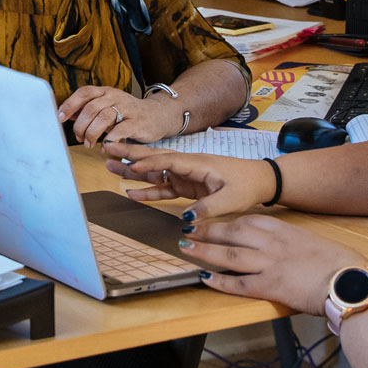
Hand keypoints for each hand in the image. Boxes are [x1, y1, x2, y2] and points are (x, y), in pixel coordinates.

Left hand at [58, 85, 182, 146]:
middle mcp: (115, 97)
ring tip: (89, 144)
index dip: (70, 104)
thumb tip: (66, 115)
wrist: (159, 115)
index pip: (84, 93)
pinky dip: (109, 140)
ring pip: (104, 117)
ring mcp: (127, 108)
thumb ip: (88, 110)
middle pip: (91, 108)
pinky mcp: (137, 122)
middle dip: (81, 125)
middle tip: (78, 137)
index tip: (60, 118)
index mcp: (105, 92)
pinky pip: (120, 130)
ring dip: (92, 133)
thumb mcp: (107, 107)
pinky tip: (105, 147)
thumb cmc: (128, 113)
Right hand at [102, 143, 274, 218]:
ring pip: (154, 172)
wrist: (259, 180)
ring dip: (132, 170)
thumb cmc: (247, 185)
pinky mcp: (187, 186)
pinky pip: (163, 187)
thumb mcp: (230, 199)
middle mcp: (187, 166)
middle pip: (154, 159)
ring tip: (110, 166)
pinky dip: (147, 190)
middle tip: (107, 147)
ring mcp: (185, 175)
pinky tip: (131, 192)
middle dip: (130, 154)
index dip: (149, 163)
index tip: (131, 165)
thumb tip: (186, 219)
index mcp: (198, 164)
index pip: (168, 161)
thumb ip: (207, 208)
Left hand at [177, 214, 365, 313]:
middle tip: (188, 230)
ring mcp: (269, 264)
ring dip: (204, 251)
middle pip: (232, 233)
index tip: (212, 220)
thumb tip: (284, 249)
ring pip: (228, 255)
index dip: (226, 220)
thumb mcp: (314, 243)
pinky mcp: (271, 287)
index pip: (248, 220)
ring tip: (186, 248)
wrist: (351, 282)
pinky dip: (219, 281)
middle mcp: (273, 243)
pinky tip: (204, 278)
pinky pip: (239, 284)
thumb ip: (294, 242)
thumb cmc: (340, 263)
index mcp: (284, 230)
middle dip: (207, 231)